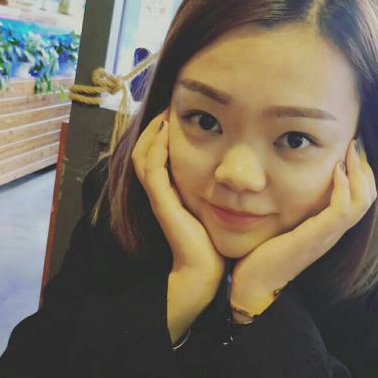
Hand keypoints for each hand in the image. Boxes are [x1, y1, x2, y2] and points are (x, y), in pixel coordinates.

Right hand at [132, 108, 225, 288]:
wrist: (204, 270)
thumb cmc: (212, 243)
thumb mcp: (213, 208)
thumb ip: (216, 190)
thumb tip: (235, 173)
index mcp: (169, 193)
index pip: (154, 155)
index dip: (161, 134)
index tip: (177, 114)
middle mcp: (159, 193)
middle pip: (143, 151)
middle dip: (154, 127)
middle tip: (168, 106)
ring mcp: (158, 198)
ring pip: (143, 157)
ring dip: (153, 133)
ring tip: (166, 113)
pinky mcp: (162, 204)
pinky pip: (153, 171)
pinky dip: (157, 150)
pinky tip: (168, 133)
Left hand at [230, 138, 376, 317]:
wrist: (254, 283)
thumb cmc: (264, 255)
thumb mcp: (284, 225)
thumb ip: (293, 208)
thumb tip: (285, 184)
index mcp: (328, 228)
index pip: (360, 198)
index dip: (361, 172)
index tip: (350, 148)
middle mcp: (333, 232)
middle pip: (369, 196)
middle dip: (365, 167)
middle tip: (355, 143)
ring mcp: (328, 236)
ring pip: (363, 201)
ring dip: (359, 171)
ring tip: (350, 149)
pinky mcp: (317, 238)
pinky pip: (342, 209)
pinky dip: (343, 187)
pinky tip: (335, 169)